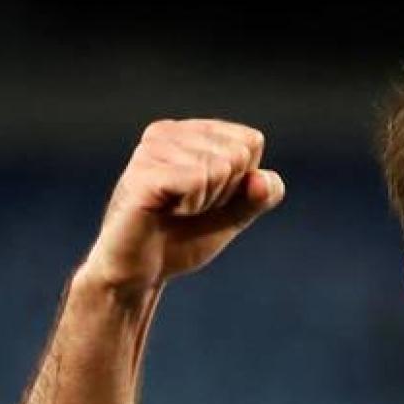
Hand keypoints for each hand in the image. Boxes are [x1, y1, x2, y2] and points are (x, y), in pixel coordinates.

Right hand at [78, 119, 284, 292]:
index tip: (209, 197)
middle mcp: (168, 132)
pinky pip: (197, 179)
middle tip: (190, 208)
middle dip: (225, 192)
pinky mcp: (143, 173)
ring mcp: (152, 149)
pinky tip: (167, 211)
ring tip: (175, 211)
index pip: (250, 141)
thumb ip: (260, 195)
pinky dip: (192, 205)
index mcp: (190, 131)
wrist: (142, 271)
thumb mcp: (236, 214)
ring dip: (206, 202)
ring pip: (220, 167)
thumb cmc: (184, 236)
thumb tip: (262, 179)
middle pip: (238, 154)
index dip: (241, 180)